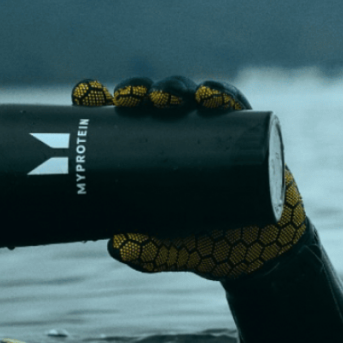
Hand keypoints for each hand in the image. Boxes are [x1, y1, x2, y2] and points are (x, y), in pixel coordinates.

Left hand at [71, 76, 307, 280]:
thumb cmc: (199, 245)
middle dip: (135, 90)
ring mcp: (207, 131)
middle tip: (129, 98)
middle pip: (147, 100)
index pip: (113, 118)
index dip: (97, 99)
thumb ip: (143, 253)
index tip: (86, 94)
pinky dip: (221, 96)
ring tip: (166, 97)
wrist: (257, 254)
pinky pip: (233, 107)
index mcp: (141, 153)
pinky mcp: (244, 134)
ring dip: (174, 87)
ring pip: (186, 96)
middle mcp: (172, 136)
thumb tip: (118, 246)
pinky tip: (209, 97)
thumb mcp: (166, 252)